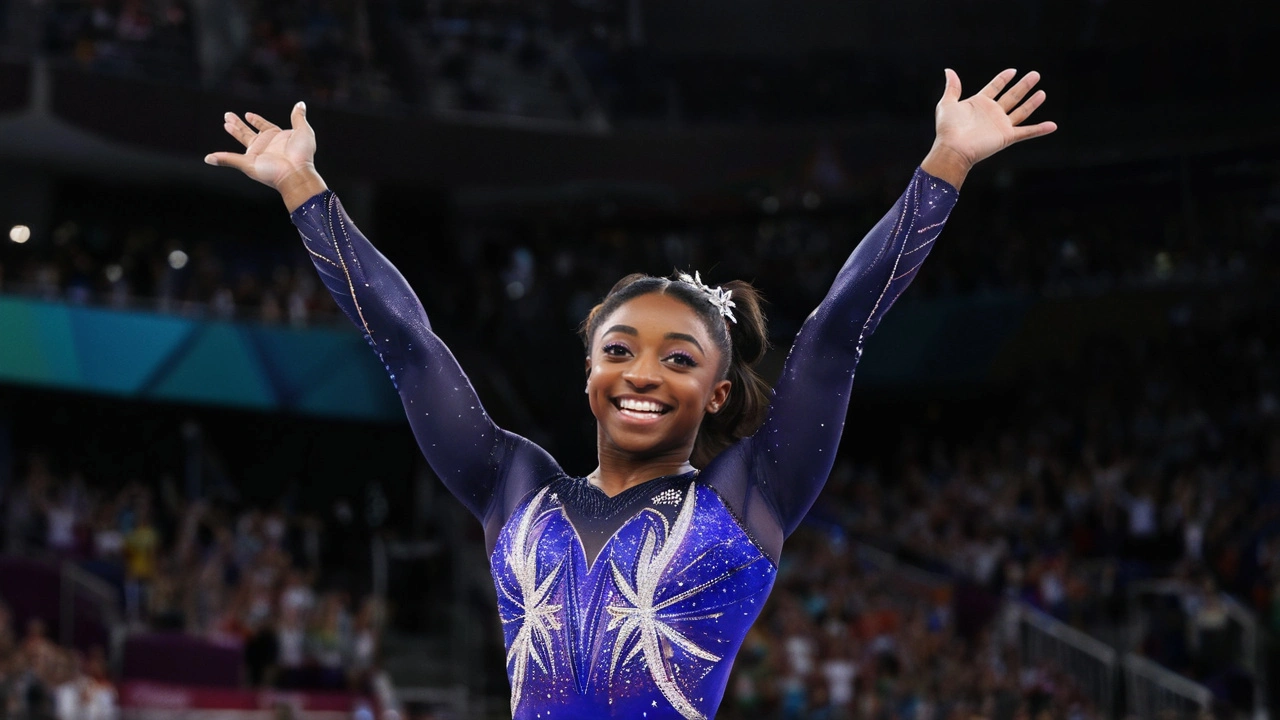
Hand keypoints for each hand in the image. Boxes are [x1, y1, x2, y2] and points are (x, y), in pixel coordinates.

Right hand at [205, 102, 326, 210]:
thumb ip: (299, 117)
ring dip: (233, 131)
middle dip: (238, 124)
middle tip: (227, 115)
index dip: (257, 120)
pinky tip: (209, 158)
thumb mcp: (303, 130)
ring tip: (225, 123)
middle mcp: (265, 145)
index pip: (264, 126)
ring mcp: (256, 154)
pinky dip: (220, 159)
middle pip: (248, 132)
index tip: (248, 114)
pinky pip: (230, 160)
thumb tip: (301, 104)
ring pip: (241, 140)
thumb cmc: (302, 154)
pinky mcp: (248, 164)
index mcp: (277, 138)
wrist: (297, 171)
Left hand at [923, 69, 1056, 187]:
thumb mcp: (947, 103)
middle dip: (1023, 85)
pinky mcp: (1007, 136)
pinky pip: (1027, 132)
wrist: (953, 148)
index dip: (1003, 79)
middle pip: (1012, 96)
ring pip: (1021, 111)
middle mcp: (992, 113)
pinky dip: (1040, 129)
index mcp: (979, 104)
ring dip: (1032, 102)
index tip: (1013, 71)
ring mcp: (1000, 125)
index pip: (994, 88)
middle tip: (1035, 74)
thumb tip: (949, 70)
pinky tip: (1052, 125)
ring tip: (1042, 92)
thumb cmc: (948, 128)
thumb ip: (952, 87)